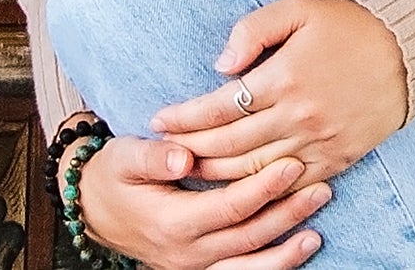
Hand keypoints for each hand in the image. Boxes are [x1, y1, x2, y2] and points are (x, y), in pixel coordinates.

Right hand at [72, 134, 329, 269]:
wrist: (94, 208)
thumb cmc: (115, 175)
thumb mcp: (125, 157)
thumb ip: (154, 156)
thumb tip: (183, 156)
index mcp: (170, 221)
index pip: (228, 208)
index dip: (263, 188)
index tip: (293, 163)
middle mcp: (184, 251)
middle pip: (246, 237)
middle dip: (286, 214)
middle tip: (321, 188)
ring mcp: (193, 265)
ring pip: (247, 265)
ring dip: (285, 251)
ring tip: (317, 231)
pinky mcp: (200, 267)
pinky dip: (270, 266)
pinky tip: (298, 250)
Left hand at [150, 0, 407, 184]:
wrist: (411, 52)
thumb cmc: (353, 27)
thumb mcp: (300, 9)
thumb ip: (254, 30)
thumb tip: (220, 66)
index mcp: (285, 77)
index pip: (218, 107)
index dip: (183, 117)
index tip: (159, 120)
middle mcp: (298, 114)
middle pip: (229, 145)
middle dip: (191, 149)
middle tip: (166, 151)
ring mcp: (318, 141)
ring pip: (253, 170)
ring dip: (216, 175)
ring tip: (192, 171)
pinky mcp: (337, 158)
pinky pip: (289, 185)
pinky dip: (260, 191)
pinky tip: (239, 189)